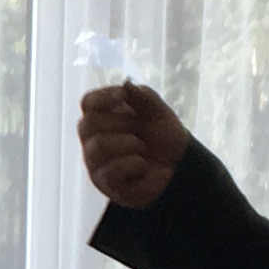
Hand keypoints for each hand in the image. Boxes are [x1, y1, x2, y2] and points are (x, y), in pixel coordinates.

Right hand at [78, 84, 191, 210]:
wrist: (180, 166)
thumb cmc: (163, 137)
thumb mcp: (159, 112)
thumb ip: (144, 97)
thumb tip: (126, 84)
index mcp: (104, 118)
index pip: (88, 103)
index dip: (102, 97)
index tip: (122, 95)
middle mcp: (93, 140)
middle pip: (88, 124)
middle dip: (121, 123)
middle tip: (139, 131)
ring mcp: (96, 163)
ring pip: (98, 147)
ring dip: (129, 144)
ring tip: (142, 149)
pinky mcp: (106, 184)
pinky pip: (110, 171)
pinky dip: (132, 165)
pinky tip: (143, 166)